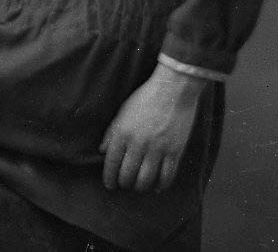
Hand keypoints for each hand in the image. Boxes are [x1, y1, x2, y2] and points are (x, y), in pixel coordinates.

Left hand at [100, 64, 204, 191]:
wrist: (172, 90)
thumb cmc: (144, 98)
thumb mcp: (122, 112)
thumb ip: (111, 133)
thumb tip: (102, 151)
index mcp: (122, 133)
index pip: (111, 162)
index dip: (109, 177)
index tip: (109, 185)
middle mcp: (138, 143)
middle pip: (128, 174)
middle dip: (124, 183)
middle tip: (124, 185)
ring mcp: (158, 149)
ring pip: (146, 179)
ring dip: (140, 187)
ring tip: (138, 187)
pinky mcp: (175, 152)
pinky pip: (167, 176)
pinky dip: (161, 185)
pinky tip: (157, 187)